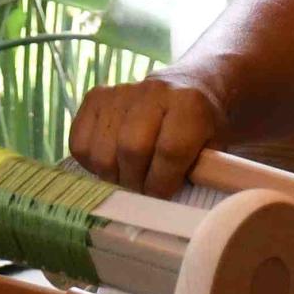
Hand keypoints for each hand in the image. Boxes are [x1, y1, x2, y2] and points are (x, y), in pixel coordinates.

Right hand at [69, 71, 226, 196]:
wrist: (189, 86)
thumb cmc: (202, 126)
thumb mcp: (214, 148)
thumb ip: (199, 173)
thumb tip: (169, 207)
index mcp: (189, 103)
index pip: (170, 150)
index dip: (163, 182)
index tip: (162, 195)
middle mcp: (153, 91)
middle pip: (131, 149)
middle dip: (136, 182)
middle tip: (142, 191)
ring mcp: (121, 91)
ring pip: (102, 151)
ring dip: (113, 176)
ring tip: (128, 178)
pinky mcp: (96, 96)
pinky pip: (80, 142)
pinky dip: (91, 163)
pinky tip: (111, 163)